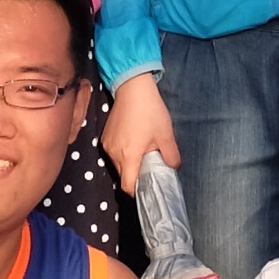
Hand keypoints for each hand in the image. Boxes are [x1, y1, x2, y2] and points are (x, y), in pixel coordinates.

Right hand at [104, 72, 176, 186]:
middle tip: (150, 167)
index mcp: (129, 155)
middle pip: (123, 176)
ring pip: (118, 165)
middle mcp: (114, 153)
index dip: (137, 191)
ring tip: (143, 151)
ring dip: (129, 164)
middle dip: (135, 176)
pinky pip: (114, 154)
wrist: (132, 87)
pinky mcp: (105, 137)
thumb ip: (171, 156)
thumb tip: (173, 168)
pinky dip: (123, 154)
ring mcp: (107, 145)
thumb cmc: (150, 110)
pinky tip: (134, 142)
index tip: (147, 188)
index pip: (127, 185)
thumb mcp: (166, 134)